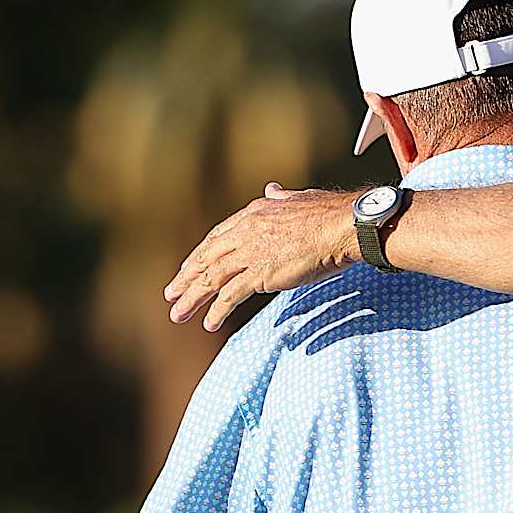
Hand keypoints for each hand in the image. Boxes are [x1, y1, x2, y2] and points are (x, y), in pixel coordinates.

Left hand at [165, 183, 358, 330]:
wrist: (342, 225)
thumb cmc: (329, 213)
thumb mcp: (298, 198)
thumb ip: (280, 197)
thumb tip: (272, 188)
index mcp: (252, 214)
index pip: (216, 237)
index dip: (200, 255)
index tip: (188, 268)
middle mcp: (244, 232)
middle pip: (206, 258)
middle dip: (186, 278)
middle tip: (170, 294)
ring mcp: (250, 253)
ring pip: (210, 279)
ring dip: (192, 299)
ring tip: (178, 315)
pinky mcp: (259, 274)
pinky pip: (230, 296)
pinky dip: (217, 311)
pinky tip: (208, 324)